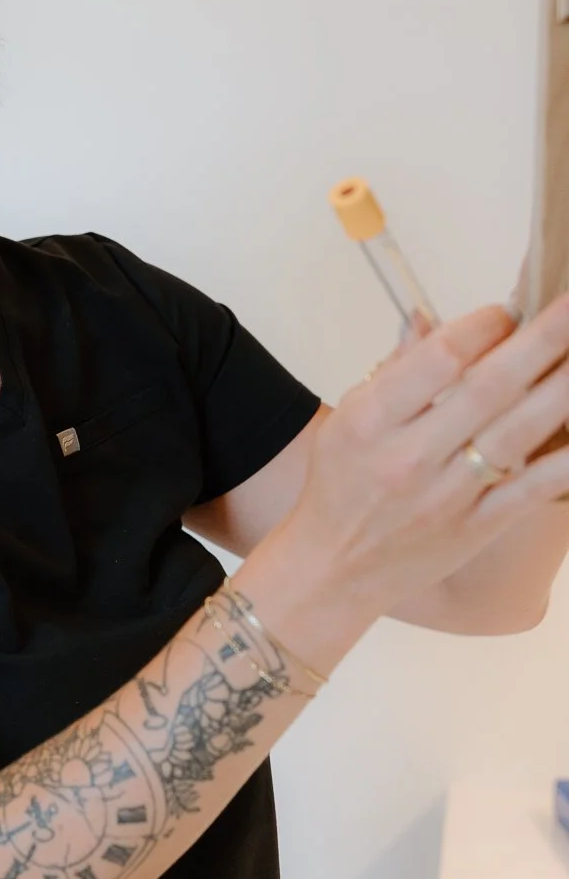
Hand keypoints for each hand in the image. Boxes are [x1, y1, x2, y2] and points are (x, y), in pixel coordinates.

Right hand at [289, 293, 568, 615]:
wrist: (333, 569)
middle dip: (541, 341)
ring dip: (562, 390)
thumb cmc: (340, 487)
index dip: (483, 325)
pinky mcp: (477, 528)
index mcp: (372, 420)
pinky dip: (565, 462)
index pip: (438, 359)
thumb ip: (394, 370)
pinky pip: (533, 491)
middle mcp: (411, 456)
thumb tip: (430, 319)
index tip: (510, 308)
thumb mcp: (348, 419)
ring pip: (517, 433)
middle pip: (488, 387)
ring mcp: (448, 495)